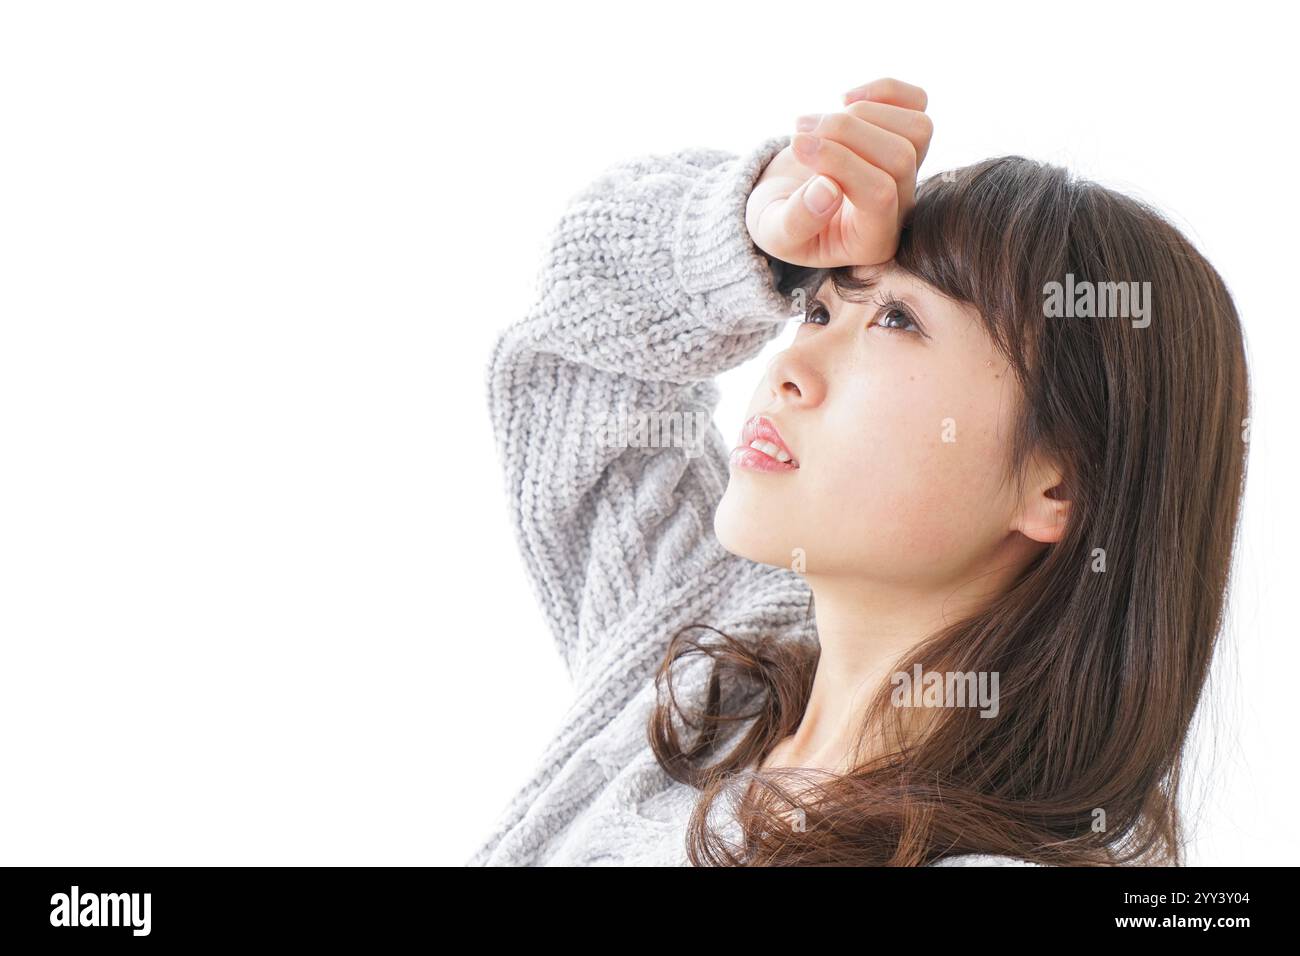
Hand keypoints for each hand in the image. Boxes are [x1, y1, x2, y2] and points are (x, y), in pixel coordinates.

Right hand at [745, 78, 932, 267]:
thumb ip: (796, 221)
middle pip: (899, 157)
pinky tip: (845, 100)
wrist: (784, 199)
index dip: (840, 163)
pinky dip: (884, 90)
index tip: (797, 146)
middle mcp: (899, 208)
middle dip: (846, 133)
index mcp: (871, 241)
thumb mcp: (773, 232)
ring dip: (863, 112)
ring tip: (817, 123)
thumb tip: (828, 189)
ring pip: (917, 129)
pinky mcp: (906, 138)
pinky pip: (918, 103)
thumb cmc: (780, 219)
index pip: (879, 195)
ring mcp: (909, 172)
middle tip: (800, 134)